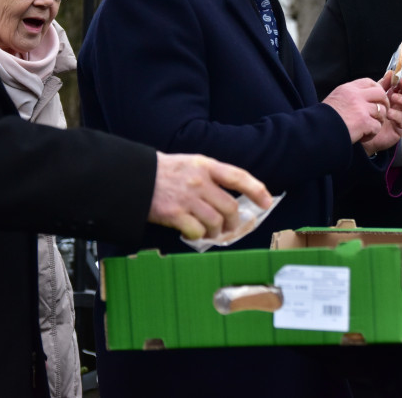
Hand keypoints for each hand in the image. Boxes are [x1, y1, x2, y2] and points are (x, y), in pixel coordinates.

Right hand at [148, 152, 271, 239]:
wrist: (135, 178)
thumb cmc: (164, 172)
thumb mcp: (190, 164)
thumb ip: (211, 177)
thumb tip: (232, 199)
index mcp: (205, 165)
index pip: (238, 176)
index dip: (256, 190)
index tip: (266, 202)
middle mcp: (199, 181)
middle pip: (230, 207)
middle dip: (233, 222)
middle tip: (229, 228)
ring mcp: (188, 198)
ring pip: (216, 222)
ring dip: (217, 232)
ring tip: (211, 233)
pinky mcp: (175, 214)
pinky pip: (197, 231)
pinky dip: (198, 236)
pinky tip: (193, 234)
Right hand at [323, 77, 388, 143]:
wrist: (316, 130)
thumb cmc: (323, 118)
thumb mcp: (335, 98)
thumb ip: (350, 95)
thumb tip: (364, 96)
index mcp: (348, 88)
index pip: (369, 82)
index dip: (377, 90)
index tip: (376, 99)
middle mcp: (356, 95)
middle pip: (381, 94)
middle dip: (384, 104)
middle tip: (380, 113)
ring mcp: (361, 108)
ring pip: (381, 111)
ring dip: (377, 121)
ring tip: (367, 128)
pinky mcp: (364, 122)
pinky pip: (377, 126)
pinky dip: (372, 133)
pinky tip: (363, 136)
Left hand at [362, 70, 401, 155]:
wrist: (365, 134)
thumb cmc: (372, 114)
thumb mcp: (376, 96)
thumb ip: (384, 85)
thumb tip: (390, 72)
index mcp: (397, 97)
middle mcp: (401, 106)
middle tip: (401, 82)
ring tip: (392, 97)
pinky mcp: (400, 128)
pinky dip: (396, 114)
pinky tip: (388, 113)